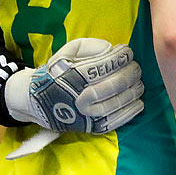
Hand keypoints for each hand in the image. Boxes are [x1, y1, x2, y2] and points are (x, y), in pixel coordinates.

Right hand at [5, 38, 144, 134]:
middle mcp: (79, 98)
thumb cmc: (56, 73)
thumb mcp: (65, 53)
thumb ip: (88, 46)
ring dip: (134, 91)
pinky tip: (138, 101)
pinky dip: (131, 110)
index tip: (127, 52)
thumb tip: (111, 49)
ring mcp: (86, 115)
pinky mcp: (92, 128)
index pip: (103, 66)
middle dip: (130, 73)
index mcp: (71, 77)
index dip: (120, 57)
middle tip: (136, 67)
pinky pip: (117, 120)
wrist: (35, 101)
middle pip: (114, 85)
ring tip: (139, 82)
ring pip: (118, 103)